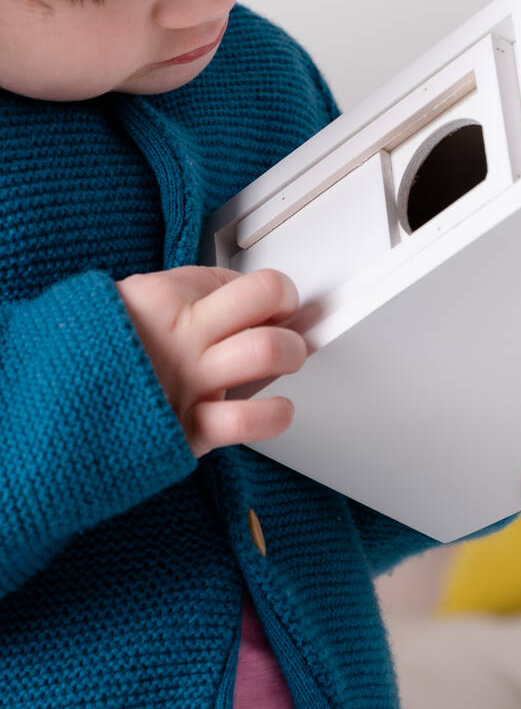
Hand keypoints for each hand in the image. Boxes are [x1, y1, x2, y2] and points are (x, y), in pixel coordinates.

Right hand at [116, 266, 306, 457]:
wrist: (40, 411)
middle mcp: (183, 334)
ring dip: (292, 354)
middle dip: (292, 312)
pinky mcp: (189, 429)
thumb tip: (242, 295)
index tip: (271, 304)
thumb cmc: (100, 357)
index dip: (272, 292)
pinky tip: (274, 409)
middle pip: (268, 298)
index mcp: (166, 296)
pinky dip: (275, 415)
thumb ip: (187, 294)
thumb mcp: (132, 302)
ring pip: (267, 349)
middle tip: (288, 328)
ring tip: (285, 362)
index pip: (247, 279)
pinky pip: (248, 420)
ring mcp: (189, 380)